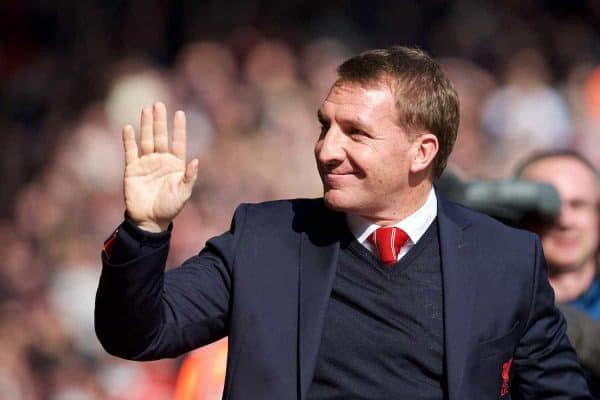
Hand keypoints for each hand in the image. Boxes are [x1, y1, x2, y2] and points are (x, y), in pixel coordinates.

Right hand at [122, 102, 198, 232]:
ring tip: (146, 109)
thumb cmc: (170, 207)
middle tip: (159, 104)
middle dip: (159, 121)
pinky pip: (130, 151)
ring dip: (146, 125)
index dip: (179, 128)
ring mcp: (146, 163)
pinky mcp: (132, 169)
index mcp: (175, 164)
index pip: (178, 142)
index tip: (180, 113)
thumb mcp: (183, 193)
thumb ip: (189, 177)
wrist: (150, 220)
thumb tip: (196, 160)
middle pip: (160, 136)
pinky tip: (128, 127)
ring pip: (146, 140)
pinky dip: (129, 140)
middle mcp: (161, 160)